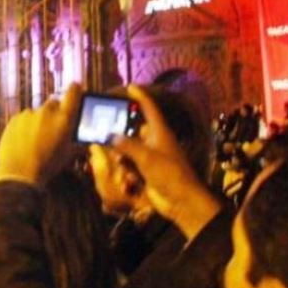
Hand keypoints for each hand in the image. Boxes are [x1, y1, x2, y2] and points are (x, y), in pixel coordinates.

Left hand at [0, 86, 81, 185]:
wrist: (19, 173)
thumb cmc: (48, 165)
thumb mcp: (68, 155)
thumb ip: (78, 144)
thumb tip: (87, 143)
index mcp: (64, 118)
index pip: (73, 93)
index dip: (75, 89)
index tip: (76, 87)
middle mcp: (47, 111)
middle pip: (54, 103)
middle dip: (56, 112)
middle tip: (54, 128)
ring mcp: (29, 114)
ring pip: (37, 112)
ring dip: (39, 120)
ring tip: (36, 139)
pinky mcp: (14, 119)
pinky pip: (23, 118)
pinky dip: (26, 125)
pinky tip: (25, 140)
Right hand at [117, 85, 222, 239]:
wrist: (181, 201)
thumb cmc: (168, 174)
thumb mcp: (146, 156)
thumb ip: (126, 144)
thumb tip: (111, 136)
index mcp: (159, 131)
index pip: (149, 108)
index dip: (140, 96)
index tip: (130, 86)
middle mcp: (154, 141)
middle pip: (133, 130)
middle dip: (121, 135)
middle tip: (106, 135)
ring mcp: (150, 157)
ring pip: (128, 149)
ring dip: (122, 157)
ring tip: (121, 165)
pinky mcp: (146, 171)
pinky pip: (130, 165)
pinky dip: (126, 171)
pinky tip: (127, 180)